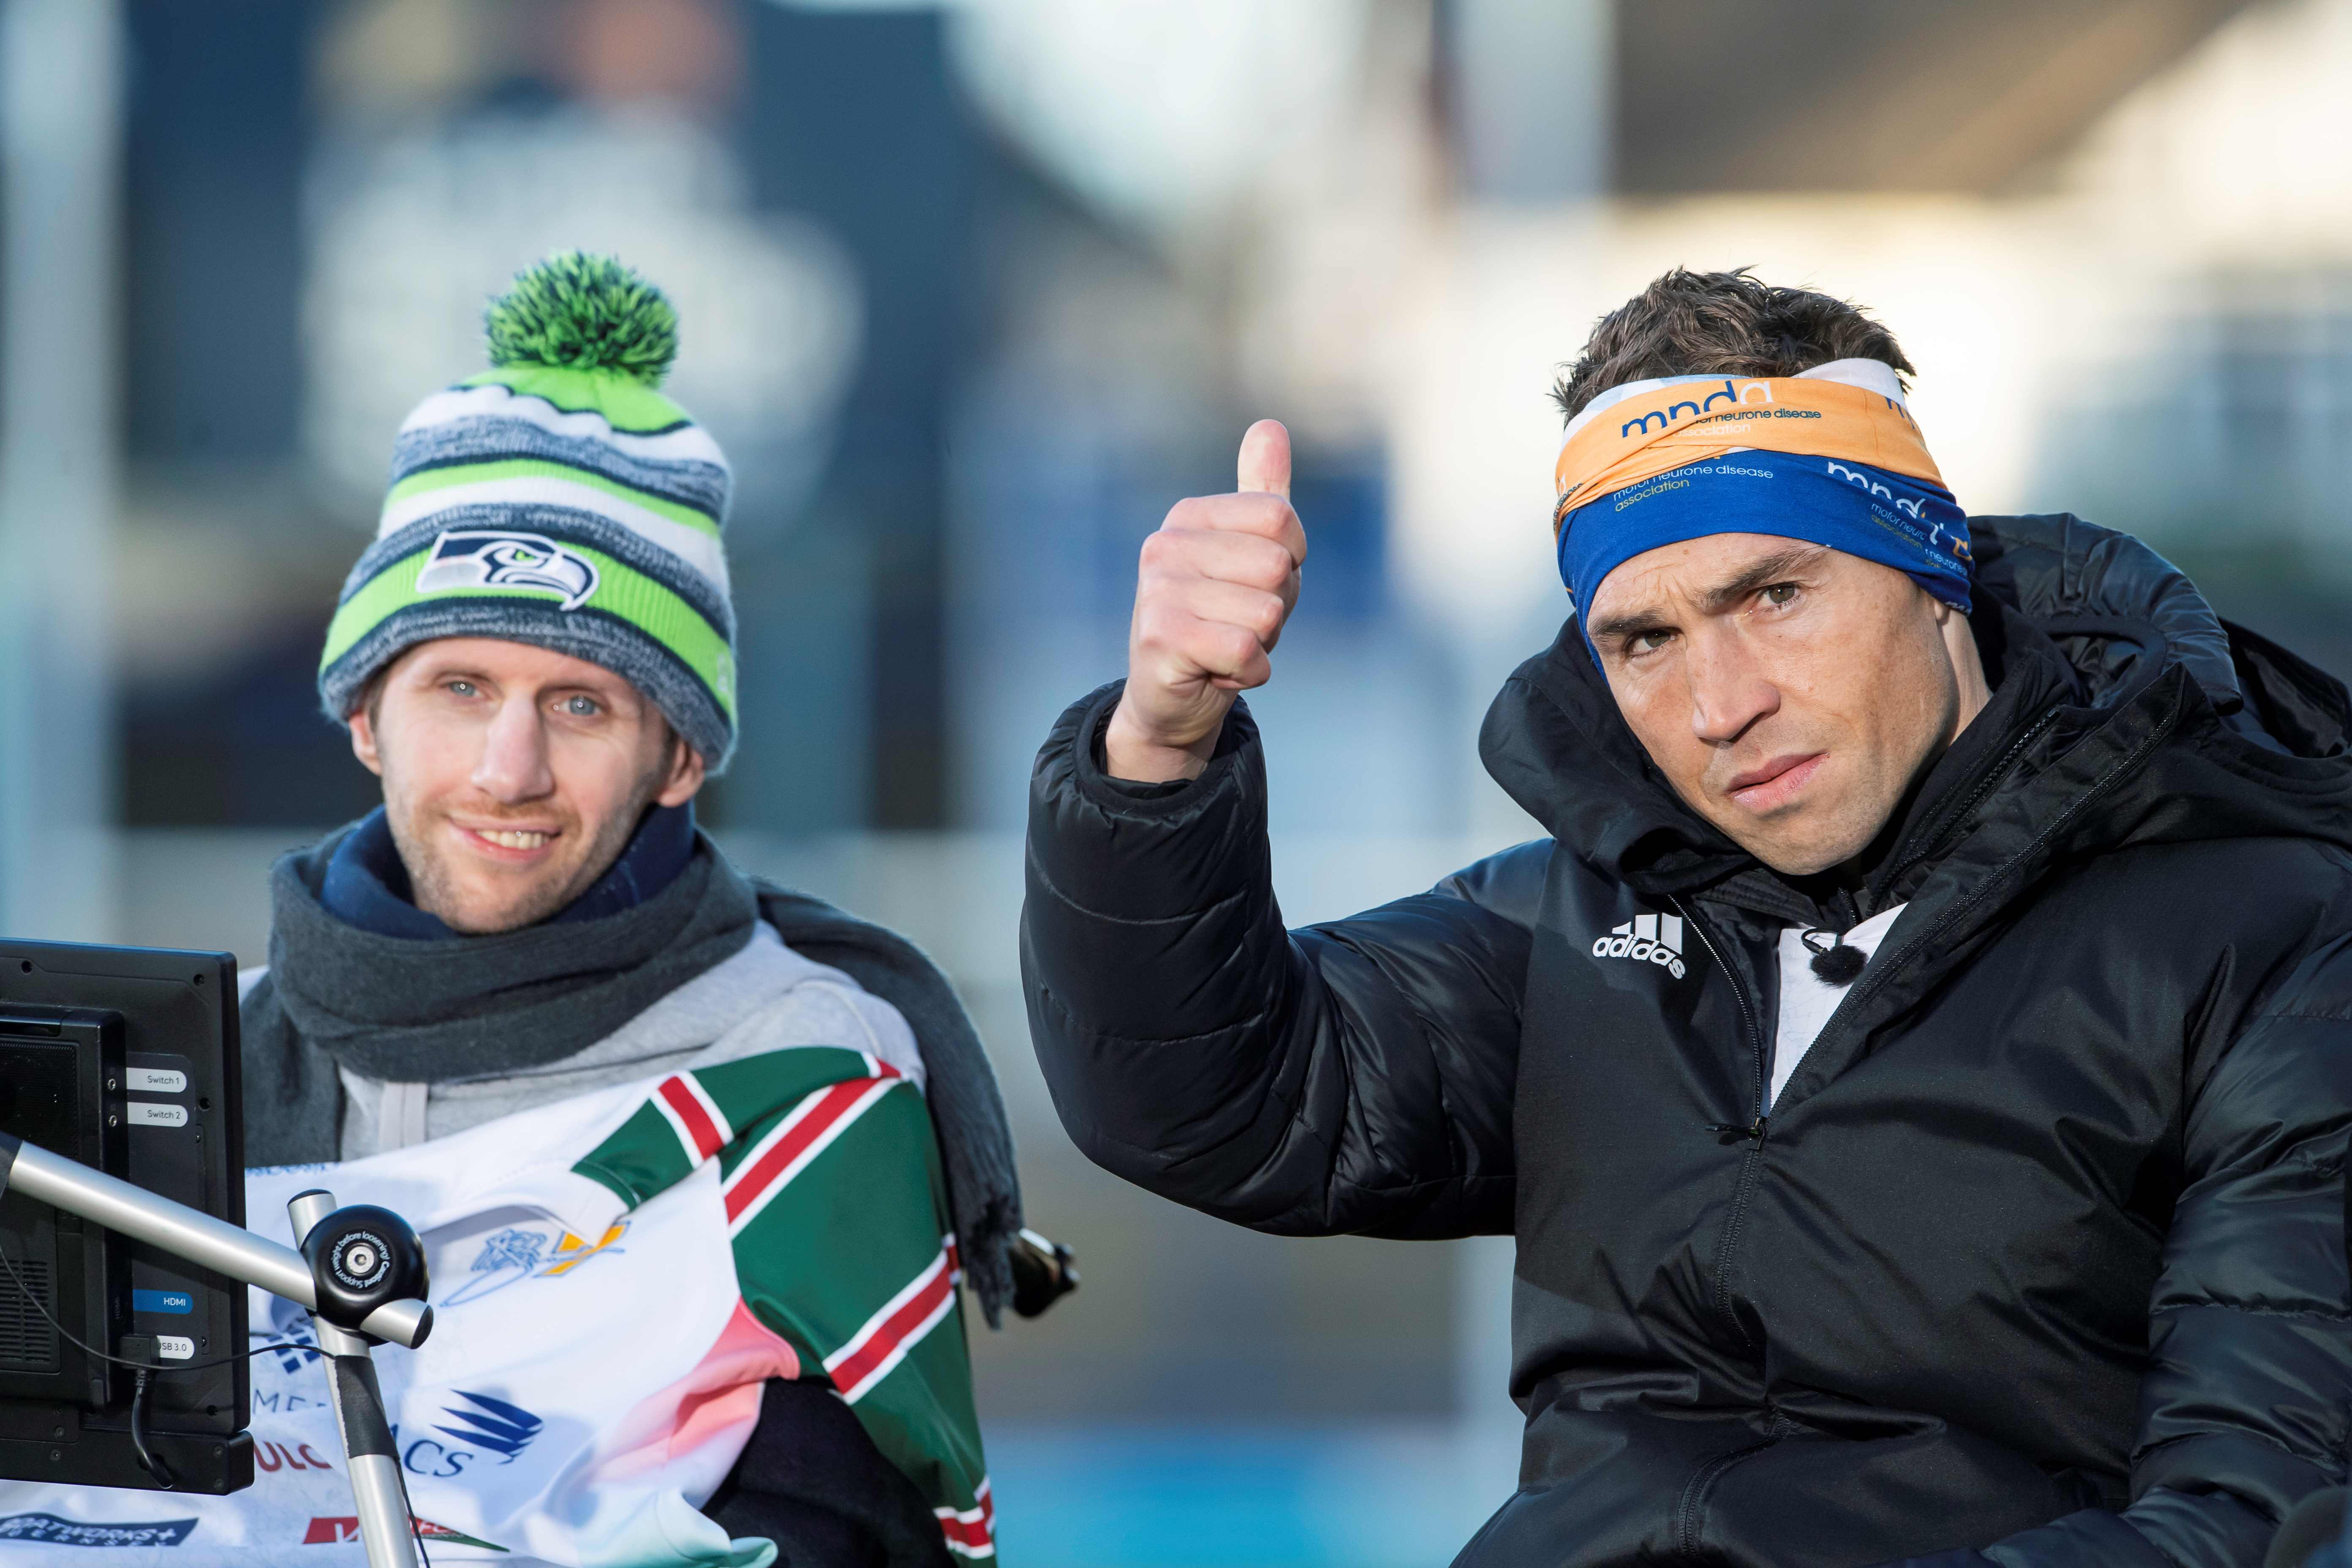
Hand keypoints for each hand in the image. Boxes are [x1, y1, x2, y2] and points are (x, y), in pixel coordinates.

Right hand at [1104, 420, 1306, 781]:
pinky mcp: (1160, 638)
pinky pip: (1246, 652)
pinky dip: (1248, 673)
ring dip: (1261, 643)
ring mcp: (1158, 591)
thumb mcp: (1249, 554)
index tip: (1253, 583)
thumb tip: (1270, 425)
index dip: (1290, 562)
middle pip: (1278, 567)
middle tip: (1237, 622)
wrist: (1171, 698)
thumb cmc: (1219, 619)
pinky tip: (1217, 672)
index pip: (1281, 518)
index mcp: (1189, 516)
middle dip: (1275, 607)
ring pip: (1266, 614)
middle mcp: (1165, 545)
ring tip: (1223, 646)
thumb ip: (1262, 494)